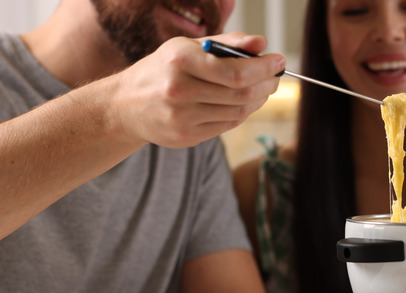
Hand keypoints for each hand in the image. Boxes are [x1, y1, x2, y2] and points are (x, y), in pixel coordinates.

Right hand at [108, 32, 284, 148]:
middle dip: (265, 84)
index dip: (263, 68)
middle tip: (275, 77)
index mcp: (180, 61)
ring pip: (237, 112)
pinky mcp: (186, 136)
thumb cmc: (163, 70)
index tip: (279, 61)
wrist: (125, 105)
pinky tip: (244, 103)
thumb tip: (261, 43)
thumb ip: (227, 44)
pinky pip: (227, 125)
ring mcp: (182, 117)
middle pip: (240, 94)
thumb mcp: (188, 47)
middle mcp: (179, 91)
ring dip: (257, 100)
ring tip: (262, 89)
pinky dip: (242, 113)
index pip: (235, 71)